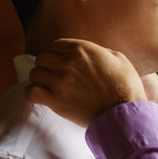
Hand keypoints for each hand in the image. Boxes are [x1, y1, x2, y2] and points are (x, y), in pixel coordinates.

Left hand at [25, 38, 145, 126]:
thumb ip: (99, 51)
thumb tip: (89, 54)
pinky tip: (39, 94)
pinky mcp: (56, 101)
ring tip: (48, 85)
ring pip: (34, 73)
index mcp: (81, 49)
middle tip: (55, 75)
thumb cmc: (126, 86)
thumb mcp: (118, 58)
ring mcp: (60, 82)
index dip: (58, 54)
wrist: (125, 113)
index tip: (62, 62)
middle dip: (48, 65)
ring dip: (40, 78)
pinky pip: (31, 92)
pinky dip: (32, 92)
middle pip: (42, 58)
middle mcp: (67, 63)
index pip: (56, 45)